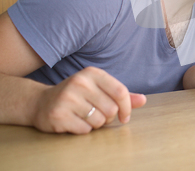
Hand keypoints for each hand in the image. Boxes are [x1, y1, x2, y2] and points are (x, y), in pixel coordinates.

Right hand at [32, 67, 146, 133]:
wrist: (41, 102)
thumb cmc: (77, 96)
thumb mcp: (99, 89)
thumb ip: (121, 95)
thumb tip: (143, 100)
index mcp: (92, 73)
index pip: (121, 91)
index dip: (127, 107)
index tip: (125, 117)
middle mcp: (80, 83)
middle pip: (111, 109)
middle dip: (108, 117)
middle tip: (97, 113)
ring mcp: (67, 98)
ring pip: (99, 121)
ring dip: (96, 124)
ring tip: (84, 116)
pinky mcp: (58, 115)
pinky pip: (84, 130)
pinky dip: (83, 130)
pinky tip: (74, 121)